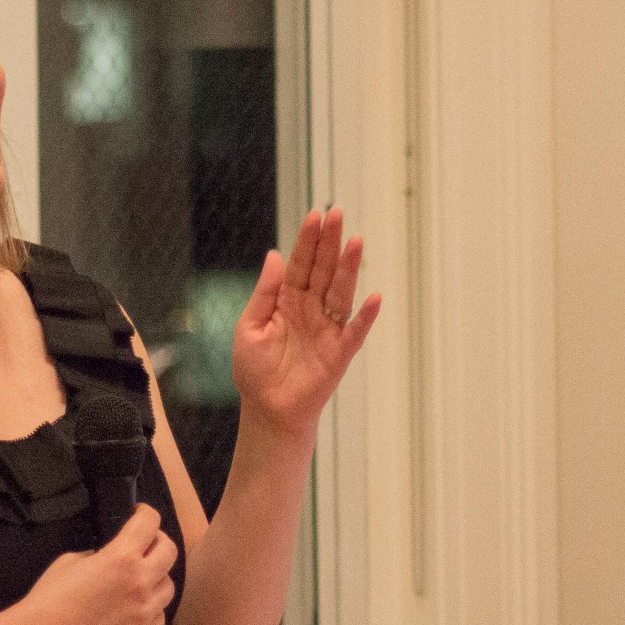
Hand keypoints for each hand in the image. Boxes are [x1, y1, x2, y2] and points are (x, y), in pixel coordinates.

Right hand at [20, 504, 177, 624]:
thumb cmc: (50, 599)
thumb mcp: (70, 560)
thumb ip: (99, 555)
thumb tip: (109, 558)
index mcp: (121, 558)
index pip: (149, 523)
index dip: (146, 513)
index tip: (141, 514)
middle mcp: (141, 583)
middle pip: (169, 551)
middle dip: (158, 541)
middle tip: (145, 544)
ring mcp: (146, 613)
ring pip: (168, 586)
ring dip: (156, 578)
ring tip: (138, 582)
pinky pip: (159, 617)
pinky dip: (151, 610)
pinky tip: (134, 611)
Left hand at [231, 207, 381, 437]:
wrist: (267, 411)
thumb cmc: (254, 371)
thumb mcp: (248, 327)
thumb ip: (264, 293)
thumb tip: (274, 255)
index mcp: (287, 301)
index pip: (301, 264)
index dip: (308, 241)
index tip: (316, 216)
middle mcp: (311, 309)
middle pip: (324, 270)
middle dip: (330, 242)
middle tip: (337, 213)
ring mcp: (327, 329)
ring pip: (341, 292)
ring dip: (349, 268)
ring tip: (356, 241)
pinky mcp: (339, 353)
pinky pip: (355, 332)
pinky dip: (366, 316)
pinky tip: (375, 298)